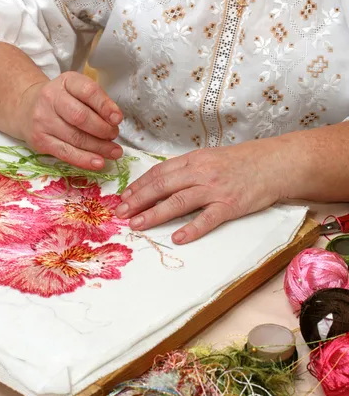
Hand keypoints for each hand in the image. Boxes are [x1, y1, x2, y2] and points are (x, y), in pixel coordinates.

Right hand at [16, 72, 122, 169]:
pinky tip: (98, 162)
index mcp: (66, 82)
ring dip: (99, 147)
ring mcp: (43, 120)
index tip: (117, 119)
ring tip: (114, 151)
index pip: (88, 91)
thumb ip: (96, 103)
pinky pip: (66, 153)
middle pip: (81, 117)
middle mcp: (51, 98)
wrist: (26, 107)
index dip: (105, 106)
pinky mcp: (40, 141)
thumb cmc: (61, 100)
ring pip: (75, 138)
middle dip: (103, 130)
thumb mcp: (77, 91)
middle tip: (114, 135)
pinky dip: (84, 159)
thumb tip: (114, 122)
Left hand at [115, 140, 289, 243]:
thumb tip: (162, 181)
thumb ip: (188, 168)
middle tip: (121, 213)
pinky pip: (207, 218)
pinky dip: (192, 229)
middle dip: (138, 200)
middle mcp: (201, 172)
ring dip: (154, 214)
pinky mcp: (230, 205)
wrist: (274, 163)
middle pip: (162, 186)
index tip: (124, 196)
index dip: (139, 185)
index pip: (159, 172)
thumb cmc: (242, 161)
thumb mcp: (211, 157)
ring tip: (137, 225)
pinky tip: (177, 237)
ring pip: (178, 201)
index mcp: (194, 159)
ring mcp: (215, 189)